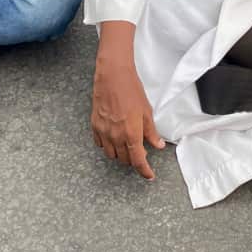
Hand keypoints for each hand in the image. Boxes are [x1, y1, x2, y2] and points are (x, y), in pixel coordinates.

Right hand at [91, 52, 165, 179]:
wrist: (112, 76)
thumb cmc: (131, 90)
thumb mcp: (146, 111)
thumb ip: (151, 131)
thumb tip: (157, 145)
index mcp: (131, 134)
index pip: (138, 160)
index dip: (144, 171)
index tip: (149, 175)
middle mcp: (116, 137)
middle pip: (124, 159)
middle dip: (134, 160)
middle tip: (141, 153)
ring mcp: (103, 132)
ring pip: (112, 154)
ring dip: (121, 154)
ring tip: (127, 145)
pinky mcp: (94, 126)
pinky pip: (101, 144)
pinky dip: (108, 146)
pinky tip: (114, 138)